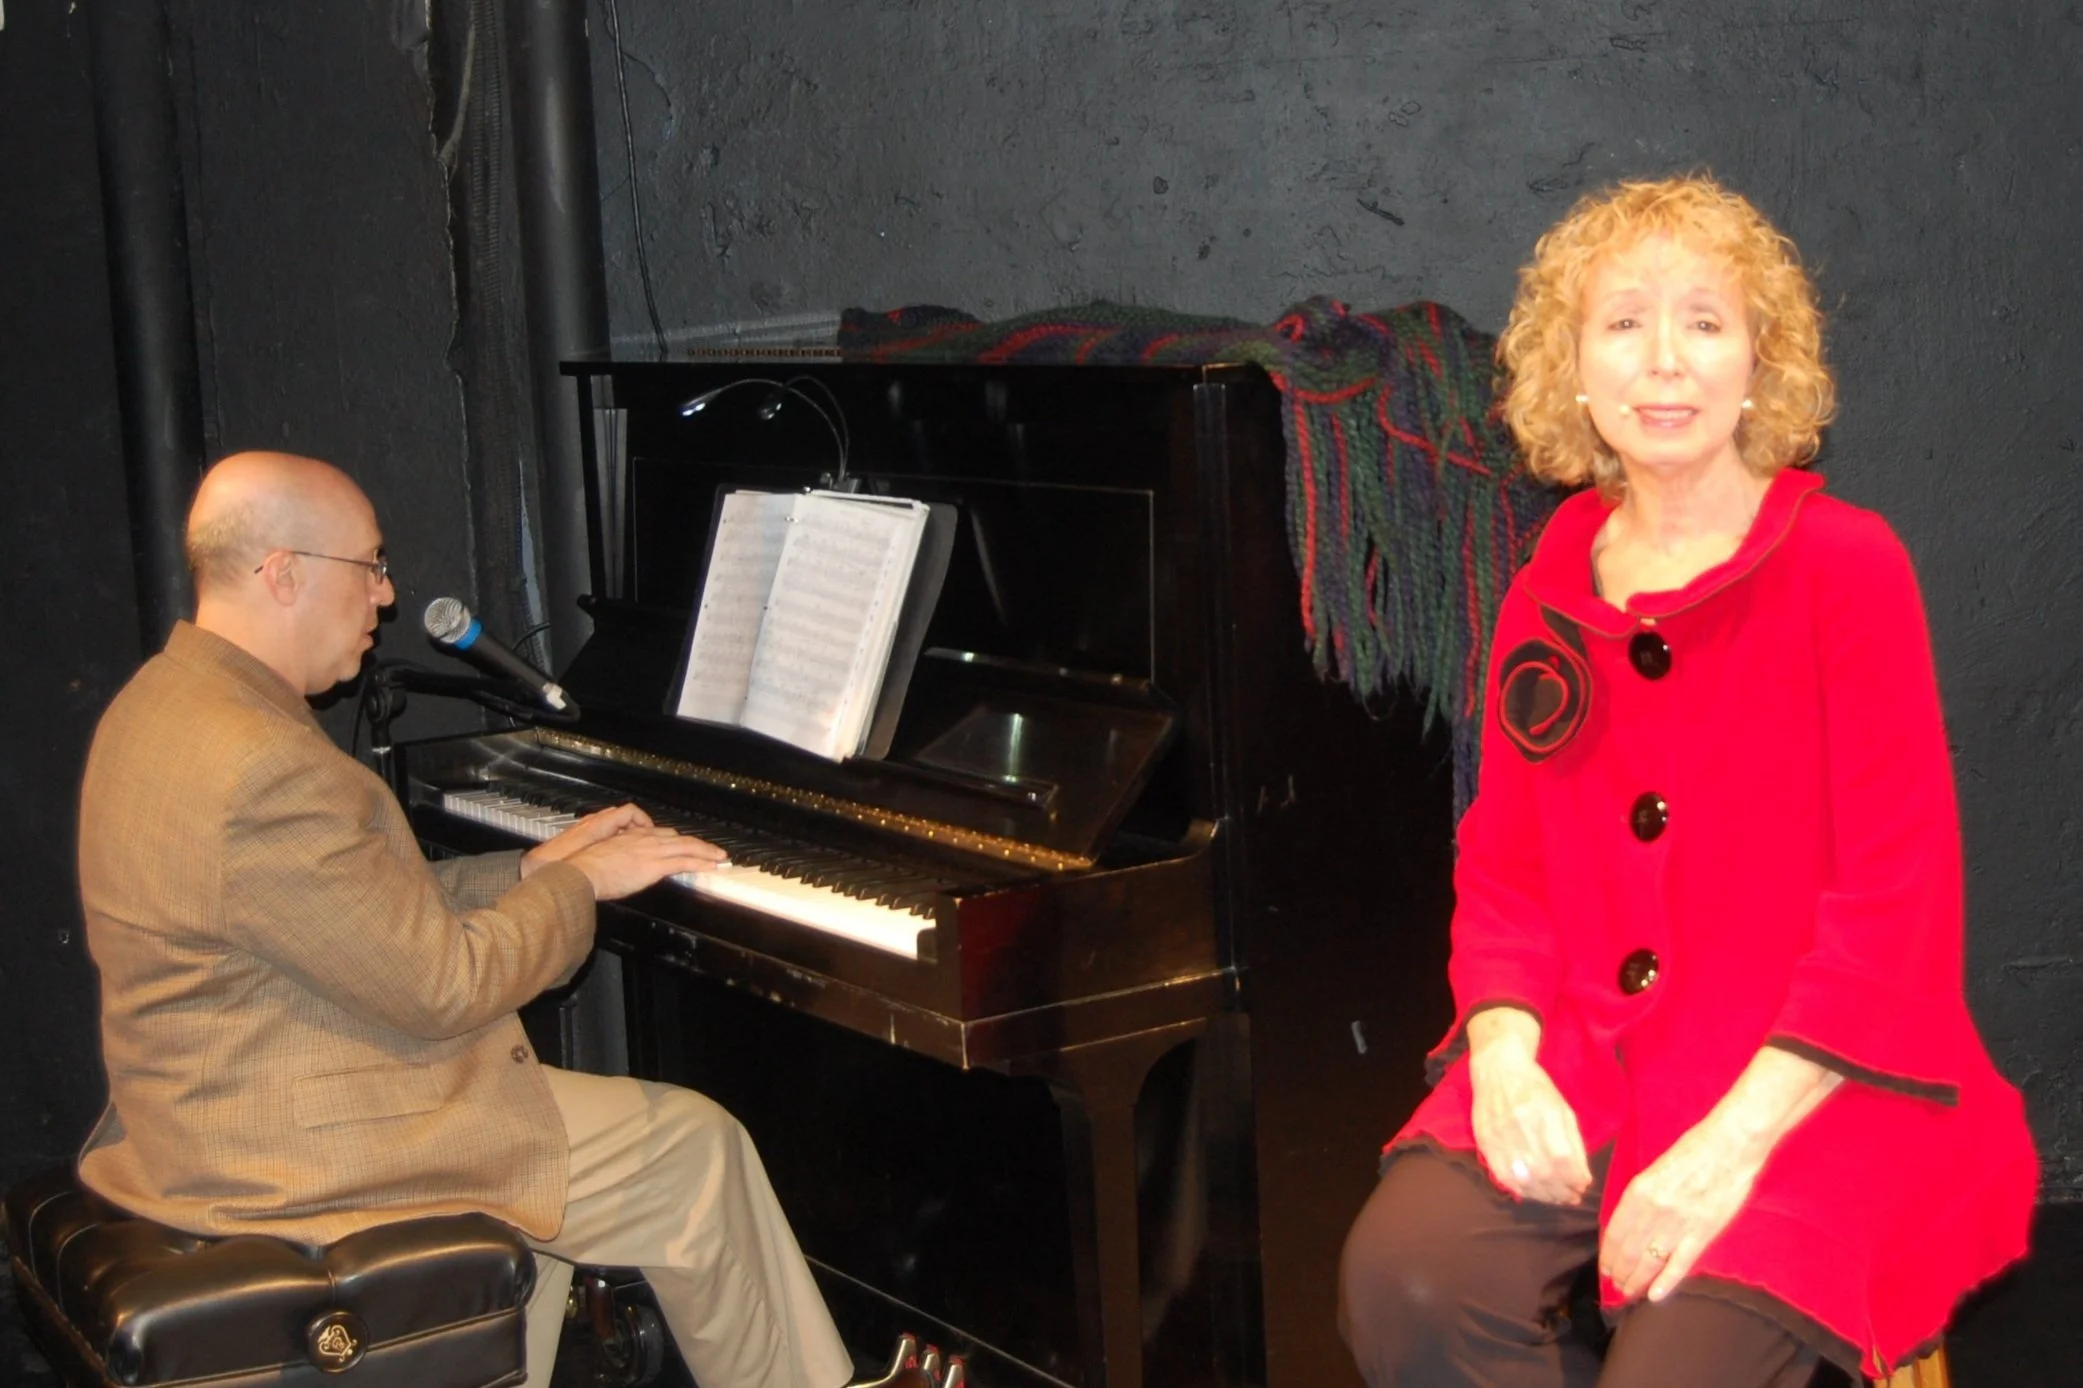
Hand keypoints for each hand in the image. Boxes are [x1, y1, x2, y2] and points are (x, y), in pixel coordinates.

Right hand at [521, 802, 729, 900]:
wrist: (581, 872)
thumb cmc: (586, 869)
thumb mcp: (605, 857)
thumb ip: (620, 858)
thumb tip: (625, 866)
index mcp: (632, 836)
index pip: (662, 834)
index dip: (677, 840)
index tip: (686, 844)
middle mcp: (645, 839)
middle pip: (679, 838)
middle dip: (698, 844)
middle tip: (712, 849)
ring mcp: (651, 851)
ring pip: (687, 847)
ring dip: (706, 852)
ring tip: (720, 857)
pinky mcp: (655, 865)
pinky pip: (685, 861)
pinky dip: (702, 863)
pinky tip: (712, 866)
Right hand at [1466, 1007, 1591, 1205]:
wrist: (1497, 1069)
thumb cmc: (1536, 1087)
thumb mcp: (1562, 1108)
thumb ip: (1574, 1144)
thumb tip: (1582, 1179)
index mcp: (1545, 1113)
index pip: (1561, 1158)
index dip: (1574, 1179)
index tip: (1582, 1186)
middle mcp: (1520, 1124)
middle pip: (1543, 1172)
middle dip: (1562, 1192)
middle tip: (1572, 1197)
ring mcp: (1499, 1134)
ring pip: (1524, 1179)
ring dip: (1544, 1195)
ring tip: (1556, 1197)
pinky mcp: (1484, 1141)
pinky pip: (1503, 1176)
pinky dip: (1521, 1190)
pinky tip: (1533, 1191)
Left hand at [1600, 1045, 1841, 1302]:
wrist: (1730, 1145)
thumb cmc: (1694, 1151)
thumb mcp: (1656, 1169)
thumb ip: (1643, 1197)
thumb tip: (1630, 1223)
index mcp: (1639, 1190)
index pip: (1615, 1232)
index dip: (1608, 1254)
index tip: (1605, 1267)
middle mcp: (1654, 1209)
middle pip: (1629, 1250)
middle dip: (1619, 1271)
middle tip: (1614, 1286)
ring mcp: (1678, 1223)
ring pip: (1650, 1260)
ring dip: (1636, 1279)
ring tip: (1628, 1292)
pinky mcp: (1703, 1232)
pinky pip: (1680, 1263)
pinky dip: (1666, 1281)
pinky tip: (1654, 1296)